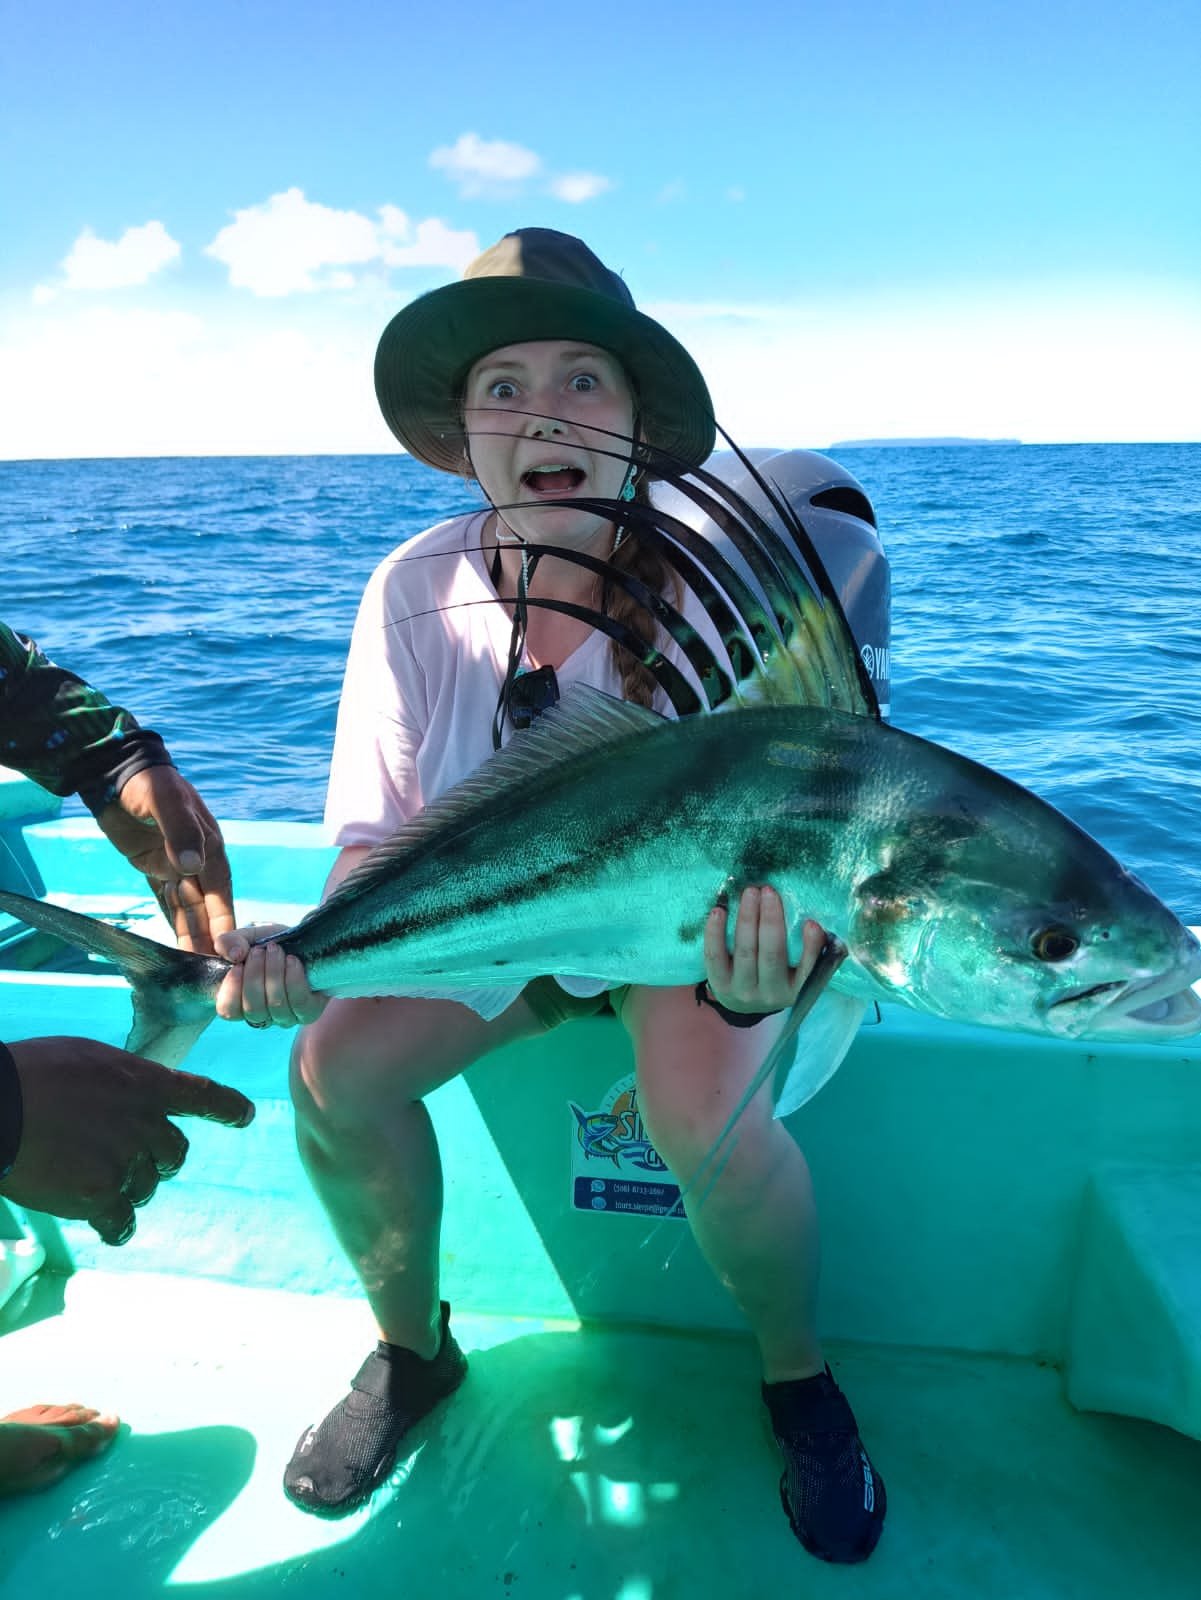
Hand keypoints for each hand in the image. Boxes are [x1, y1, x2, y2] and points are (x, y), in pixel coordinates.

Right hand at [0, 1037, 254, 1245]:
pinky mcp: (98, 1197)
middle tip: (126, 1155)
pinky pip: (122, 1223)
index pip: (202, 1096)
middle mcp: (144, 1123)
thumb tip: (130, 1100)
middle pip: (175, 1152)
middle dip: (157, 1157)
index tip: (245, 1117)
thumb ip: (122, 1082)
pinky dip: (116, 1226)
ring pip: (147, 1186)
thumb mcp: (89, 1060)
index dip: (227, 1108)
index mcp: (145, 1083)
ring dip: (128, 1186)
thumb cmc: (30, 1075)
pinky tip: (106, 1223)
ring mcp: (124, 1162)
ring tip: (90, 1176)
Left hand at [96, 766, 234, 954]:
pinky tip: (177, 944)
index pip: (220, 891)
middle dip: (210, 937)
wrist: (118, 775)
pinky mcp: (154, 869)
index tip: (229, 951)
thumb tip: (193, 865)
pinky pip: (166, 901)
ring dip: (192, 935)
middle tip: (215, 973)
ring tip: (196, 968)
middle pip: (206, 906)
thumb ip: (181, 831)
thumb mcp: (166, 801)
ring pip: (187, 908)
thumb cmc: (148, 785)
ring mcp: (176, 866)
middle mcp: (197, 860)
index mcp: (209, 846)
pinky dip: (172, 922)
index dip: (225, 921)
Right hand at [214, 925, 326, 1030]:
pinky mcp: (308, 1012)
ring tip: (275, 950)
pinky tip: (292, 960)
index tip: (238, 965)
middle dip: (254, 975)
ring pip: (276, 1004)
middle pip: (253, 1009)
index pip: (228, 1011)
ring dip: (273, 973)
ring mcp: (285, 1017)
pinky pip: (299, 1002)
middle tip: (259, 950)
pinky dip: (293, 978)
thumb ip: (230, 942)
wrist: (308, 942)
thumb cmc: (272, 944)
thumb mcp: (248, 938)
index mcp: (241, 1003)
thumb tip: (234, 955)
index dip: (231, 990)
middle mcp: (262, 1016)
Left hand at [703, 886, 827, 1013]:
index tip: (811, 923)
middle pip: (771, 954)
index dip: (809, 947)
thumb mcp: (798, 974)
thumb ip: (811, 953)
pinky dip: (715, 933)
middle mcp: (770, 994)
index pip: (806, 969)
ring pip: (745, 951)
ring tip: (750, 893)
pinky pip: (715, 957)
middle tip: (769, 890)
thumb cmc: (778, 978)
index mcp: (795, 990)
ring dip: (746, 918)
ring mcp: (742, 990)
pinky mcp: (719, 985)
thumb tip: (820, 926)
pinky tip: (718, 911)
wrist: (745, 1004)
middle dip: (771, 919)